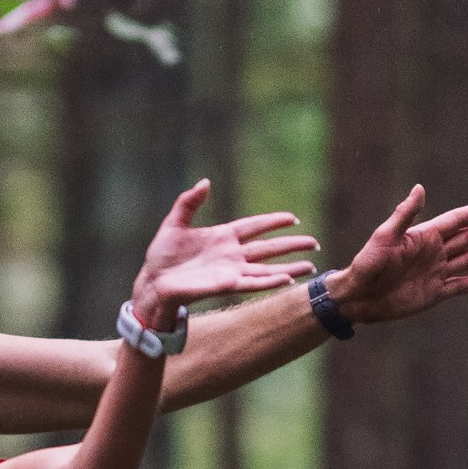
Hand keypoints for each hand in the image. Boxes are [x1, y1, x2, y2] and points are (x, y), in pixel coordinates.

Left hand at [128, 180, 319, 329]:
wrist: (153, 282)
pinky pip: (253, 283)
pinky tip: (286, 280)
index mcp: (223, 237)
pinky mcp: (226, 286)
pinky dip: (270, 282)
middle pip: (269, 248)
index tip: (294, 218)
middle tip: (314, 243)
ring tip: (311, 267)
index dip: (274, 222)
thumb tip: (205, 182)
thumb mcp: (174, 222)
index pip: (255, 226)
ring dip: (289, 268)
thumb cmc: (162, 256)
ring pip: (267, 269)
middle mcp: (232, 254)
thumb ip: (189, 202)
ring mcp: (231, 271)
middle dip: (291, 245)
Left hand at [330, 185, 467, 324]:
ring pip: (466, 261)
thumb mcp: (385, 236)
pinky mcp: (433, 293)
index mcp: (423, 237)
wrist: (358, 297)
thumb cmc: (368, 264)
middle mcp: (432, 253)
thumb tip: (419, 188)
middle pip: (465, 240)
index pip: (453, 222)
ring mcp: (434, 273)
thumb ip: (405, 215)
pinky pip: (458, 285)